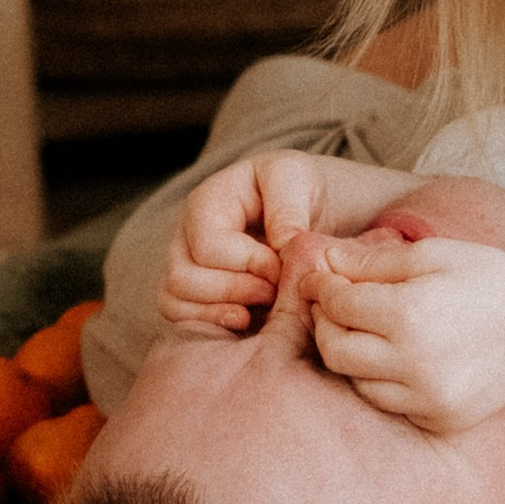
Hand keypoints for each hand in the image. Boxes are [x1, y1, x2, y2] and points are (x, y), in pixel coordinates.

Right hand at [159, 151, 397, 334]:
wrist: (328, 211)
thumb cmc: (313, 191)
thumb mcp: (303, 180)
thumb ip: (287, 209)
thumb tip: (275, 250)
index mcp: (209, 200)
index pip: (209, 246)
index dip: (250, 264)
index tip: (286, 266)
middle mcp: (188, 233)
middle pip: (183, 277)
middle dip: (239, 290)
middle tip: (280, 291)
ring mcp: (187, 264)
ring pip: (175, 300)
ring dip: (225, 309)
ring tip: (269, 305)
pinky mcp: (195, 293)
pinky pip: (180, 317)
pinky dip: (213, 323)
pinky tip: (250, 320)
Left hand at [306, 237, 504, 432]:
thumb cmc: (492, 282)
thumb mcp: (435, 254)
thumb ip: (373, 260)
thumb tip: (321, 260)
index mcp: (410, 314)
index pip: (336, 304)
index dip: (321, 287)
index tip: (322, 276)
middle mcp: (414, 364)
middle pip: (333, 350)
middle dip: (327, 323)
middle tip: (339, 303)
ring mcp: (427, 399)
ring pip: (355, 381)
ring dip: (352, 353)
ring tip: (374, 328)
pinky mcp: (438, 420)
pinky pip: (386, 402)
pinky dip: (382, 379)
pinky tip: (405, 355)